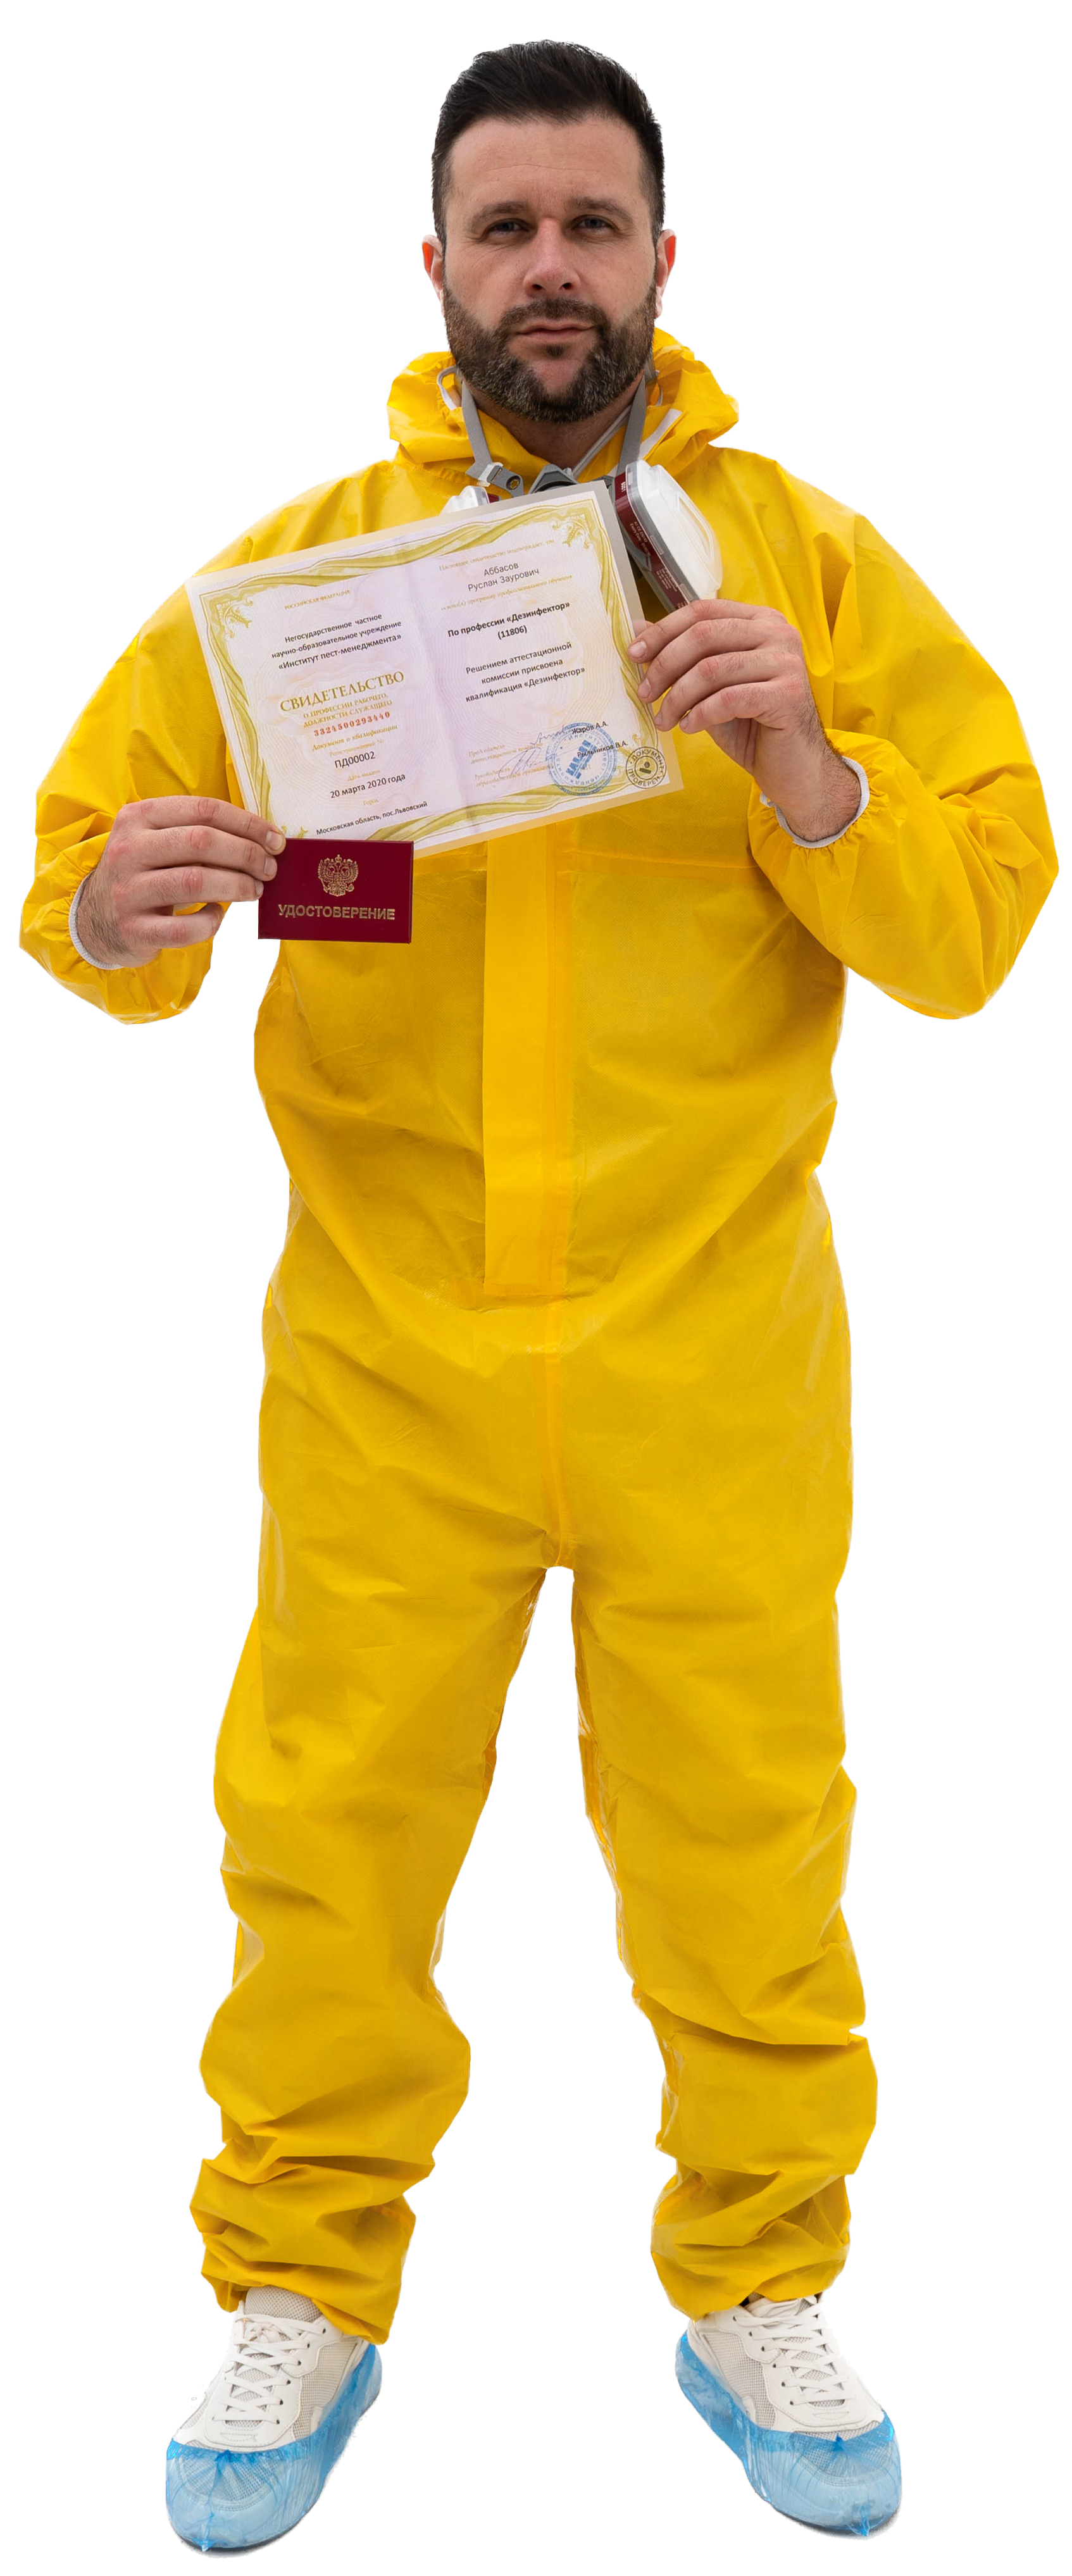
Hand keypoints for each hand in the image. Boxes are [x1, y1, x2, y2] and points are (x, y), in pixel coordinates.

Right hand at [76, 796, 284, 967]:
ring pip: (195, 882)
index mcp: (138, 818)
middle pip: (201, 842)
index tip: (275, 839)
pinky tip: (218, 915)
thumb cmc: (142, 873)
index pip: (202, 809)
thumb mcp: (156, 841)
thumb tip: (261, 839)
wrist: (95, 919)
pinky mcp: (134, 930)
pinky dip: (210, 921)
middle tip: (269, 868)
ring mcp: (128, 891)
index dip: (247, 823)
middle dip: (246, 853)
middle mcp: (129, 850)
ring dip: (236, 885)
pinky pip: (184, 927)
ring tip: (255, 890)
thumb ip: (196, 833)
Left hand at [628, 599, 860, 843]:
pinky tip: (689, 728)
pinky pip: (728, 698)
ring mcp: (787, 662)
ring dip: (678, 697)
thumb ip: (681, 655)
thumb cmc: (751, 725)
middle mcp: (778, 633)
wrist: (792, 768)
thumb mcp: (710, 686)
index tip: (634, 654)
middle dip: (665, 665)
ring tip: (664, 720)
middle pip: (704, 635)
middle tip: (646, 694)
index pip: (702, 612)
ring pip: (712, 669)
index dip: (663, 631)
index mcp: (760, 621)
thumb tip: (635, 626)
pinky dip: (700, 714)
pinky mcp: (788, 694)